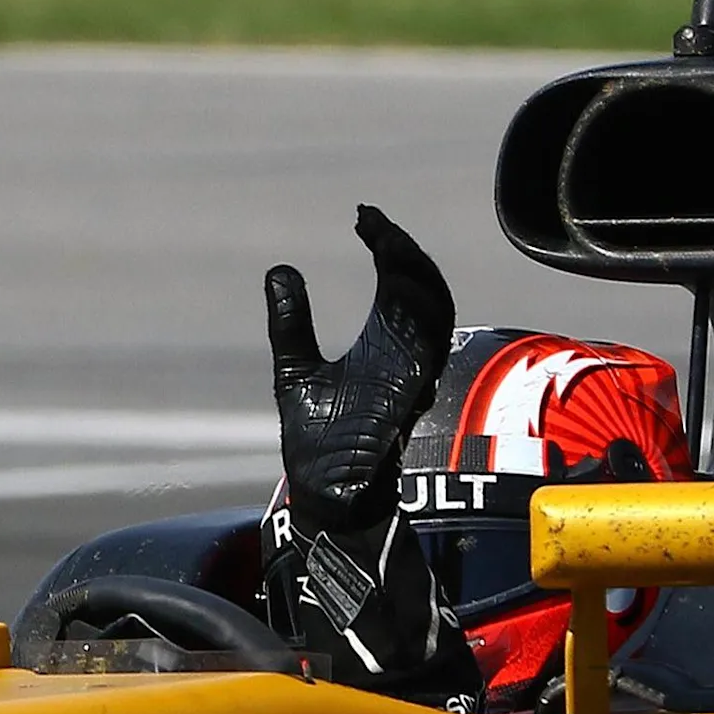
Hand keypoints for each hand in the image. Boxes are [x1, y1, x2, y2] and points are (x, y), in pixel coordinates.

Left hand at [265, 205, 454, 545]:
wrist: (324, 495)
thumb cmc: (317, 443)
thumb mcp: (296, 369)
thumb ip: (292, 323)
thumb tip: (280, 271)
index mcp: (384, 345)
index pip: (400, 281)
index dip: (389, 244)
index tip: (363, 217)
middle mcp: (404, 356)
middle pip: (424, 288)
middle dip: (405, 250)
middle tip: (374, 224)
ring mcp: (412, 376)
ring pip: (433, 312)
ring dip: (414, 273)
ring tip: (386, 242)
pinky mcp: (409, 397)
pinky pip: (427, 350)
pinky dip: (418, 315)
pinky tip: (395, 284)